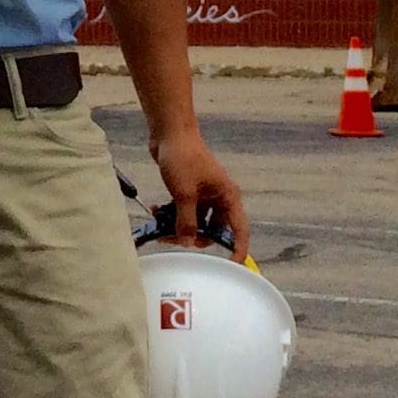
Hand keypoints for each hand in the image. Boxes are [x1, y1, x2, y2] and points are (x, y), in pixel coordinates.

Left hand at [151, 125, 249, 260]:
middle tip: (175, 240)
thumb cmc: (183, 156)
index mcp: (227, 196)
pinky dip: (173, 214)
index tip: (230, 266)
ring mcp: (204, 194)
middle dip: (196, 237)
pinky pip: (185, 211)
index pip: (239, 229)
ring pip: (196, 221)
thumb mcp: (184, 193)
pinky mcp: (189, 190)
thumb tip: (187, 243)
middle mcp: (219, 197)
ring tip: (161, 228)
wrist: (169, 131)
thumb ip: (187, 221)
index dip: (237, 249)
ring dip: (180, 226)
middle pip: (214, 229)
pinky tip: (158, 212)